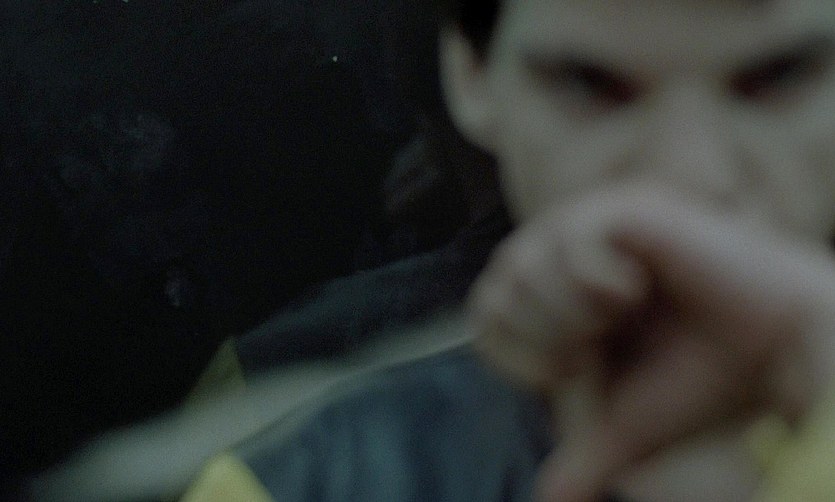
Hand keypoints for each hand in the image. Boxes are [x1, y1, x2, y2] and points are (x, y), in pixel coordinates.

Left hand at [466, 183, 834, 500]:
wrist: (772, 351)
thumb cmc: (700, 377)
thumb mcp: (626, 425)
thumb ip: (583, 455)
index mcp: (554, 292)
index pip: (484, 317)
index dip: (521, 356)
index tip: (581, 366)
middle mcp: (562, 249)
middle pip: (496, 294)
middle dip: (554, 338)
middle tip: (610, 335)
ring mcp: (589, 221)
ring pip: (526, 269)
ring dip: (580, 313)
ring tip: (630, 305)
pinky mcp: (622, 206)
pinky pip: (573, 245)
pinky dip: (604, 284)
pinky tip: (642, 280)